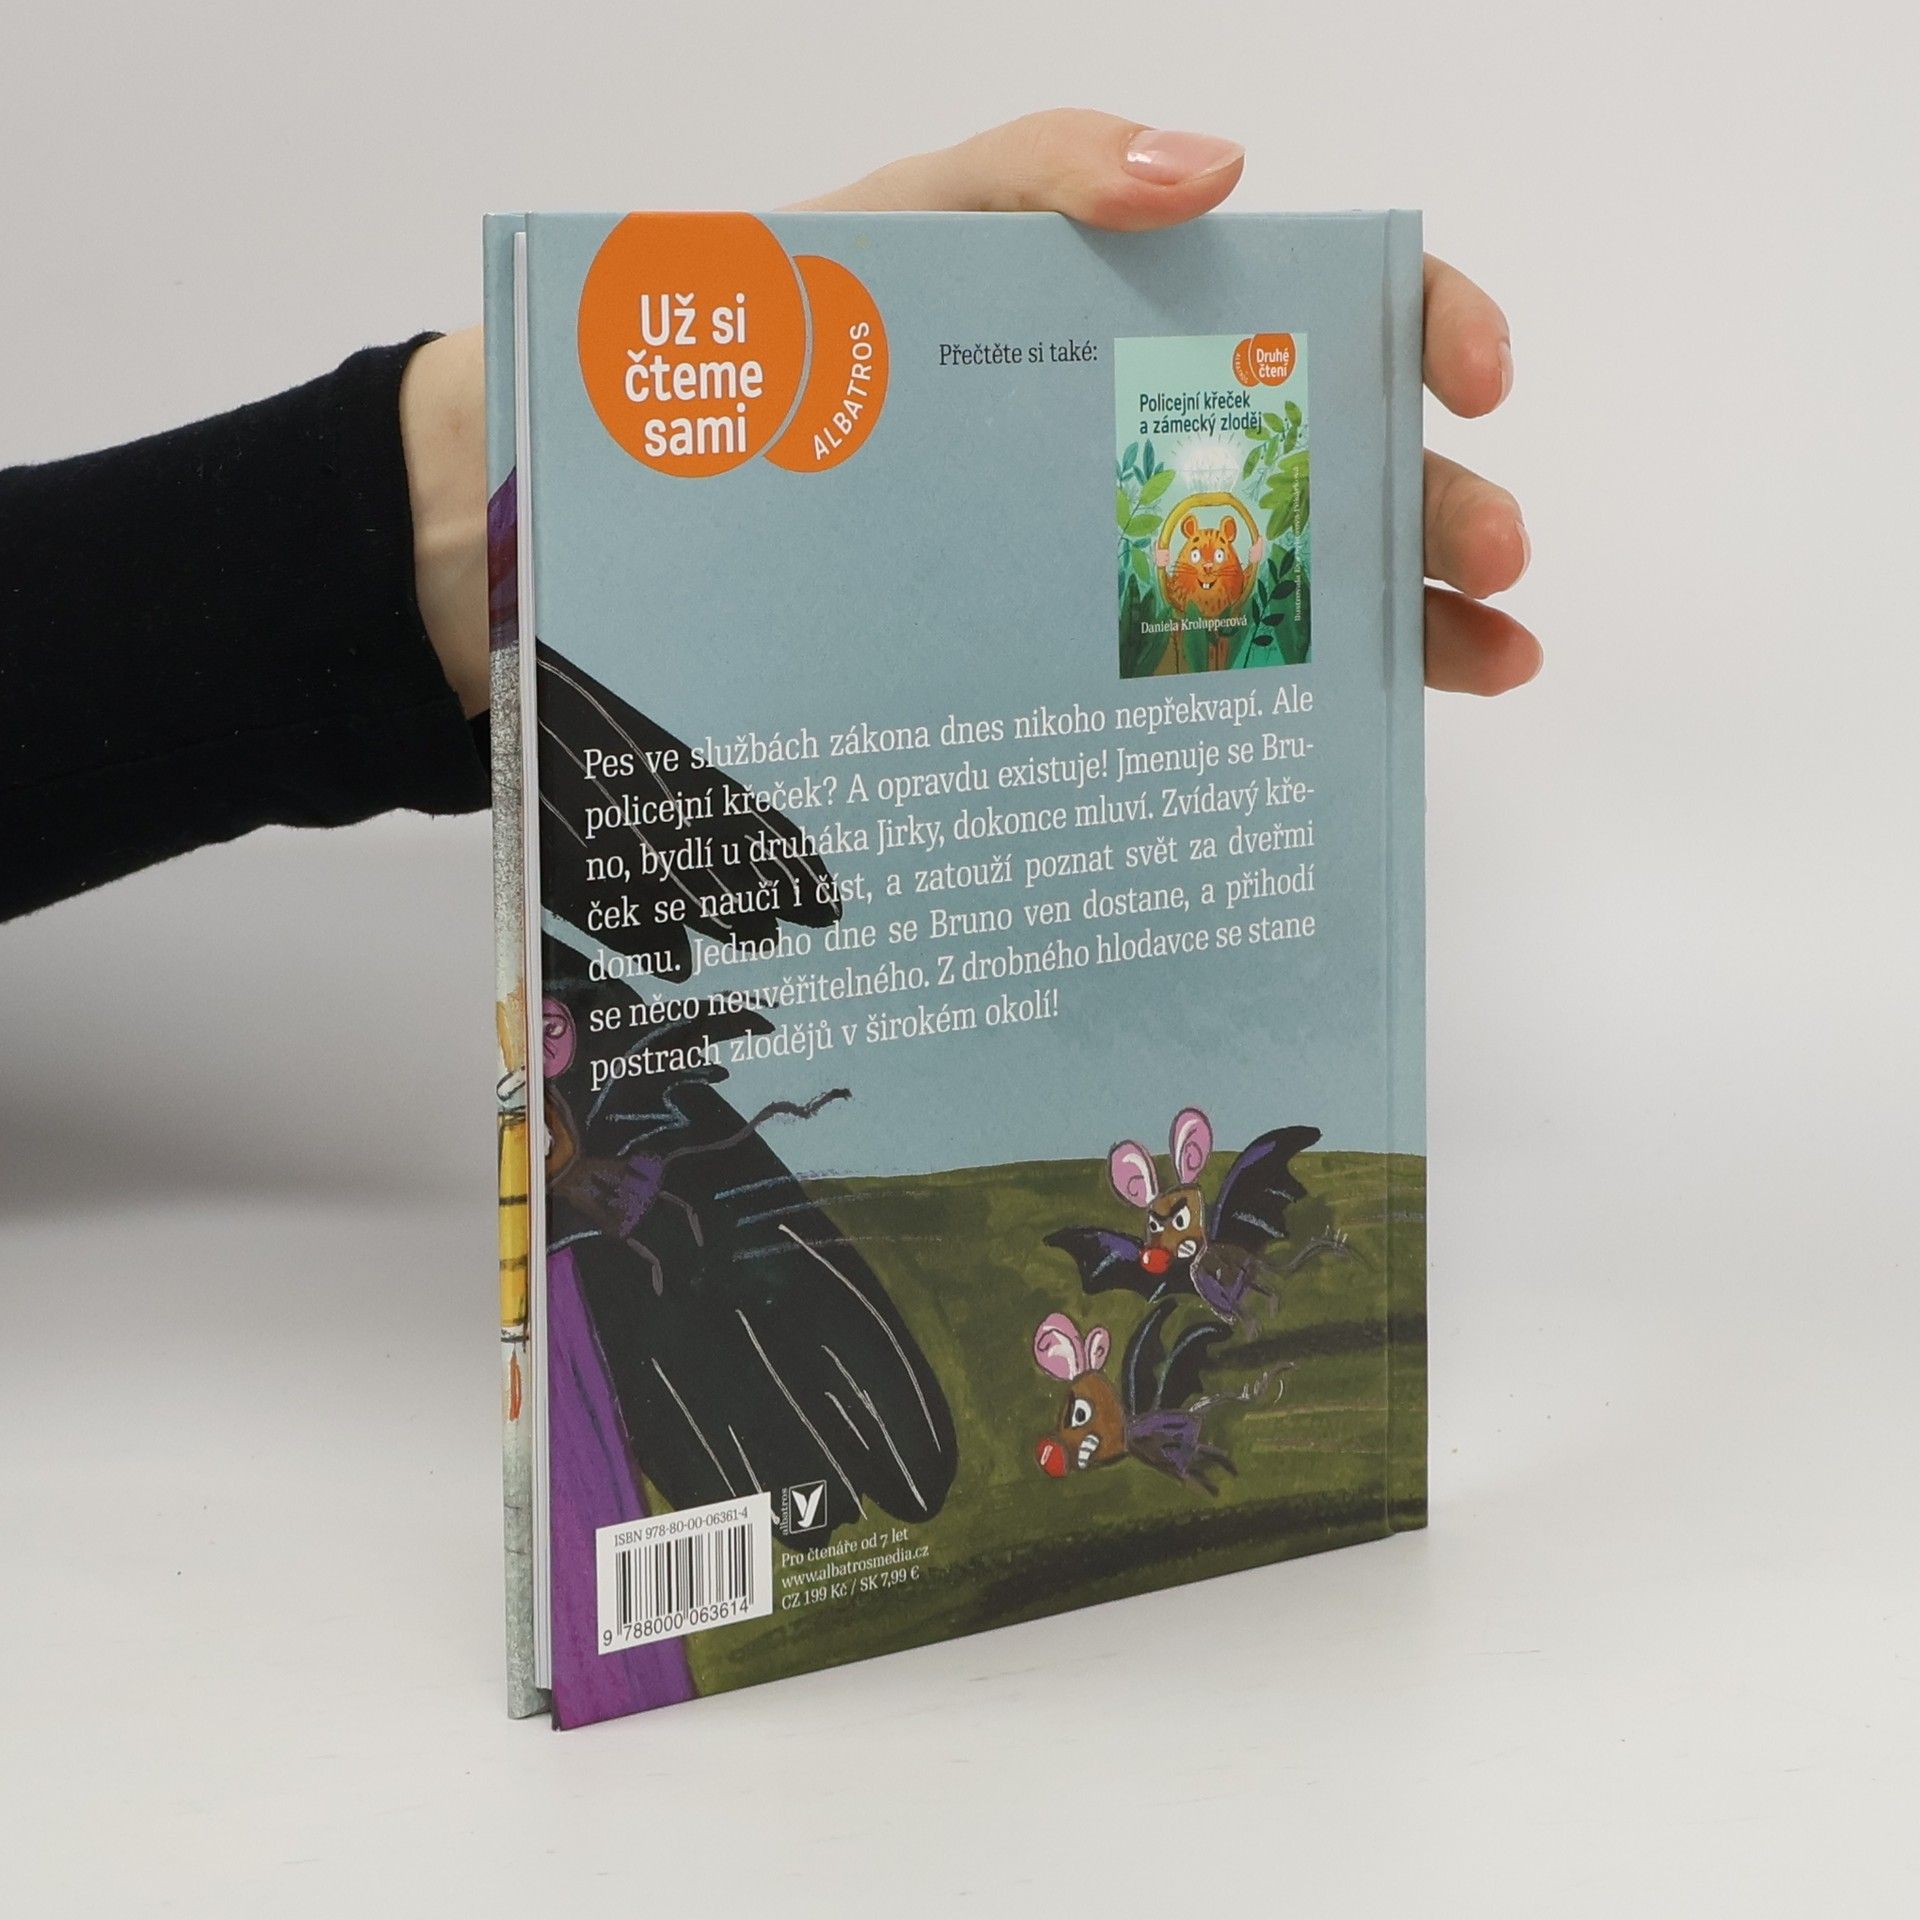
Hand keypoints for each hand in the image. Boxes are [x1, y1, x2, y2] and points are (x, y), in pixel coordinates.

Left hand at [797, 109, 1538, 695]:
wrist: (691, 474)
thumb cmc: (803, 334)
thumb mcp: (919, 222)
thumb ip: (1054, 169)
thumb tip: (1217, 170)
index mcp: (1152, 326)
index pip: (1330, 310)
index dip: (1425, 329)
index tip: (1472, 378)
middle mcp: (1170, 446)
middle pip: (1347, 465)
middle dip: (1441, 502)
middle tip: (1492, 550)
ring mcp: (1137, 556)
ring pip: (1310, 586)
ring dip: (1418, 619)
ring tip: (1491, 659)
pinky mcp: (1089, 651)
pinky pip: (1215, 678)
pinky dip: (1308, 704)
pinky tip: (1376, 731)